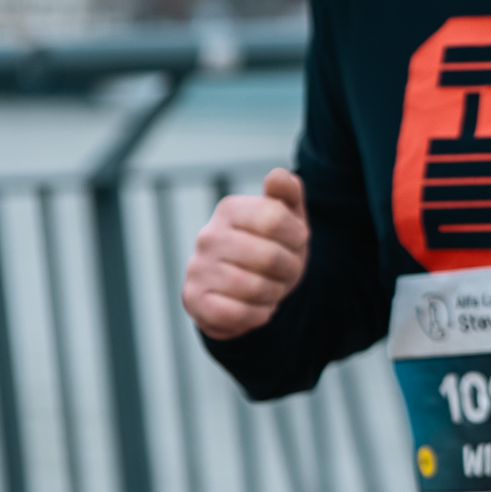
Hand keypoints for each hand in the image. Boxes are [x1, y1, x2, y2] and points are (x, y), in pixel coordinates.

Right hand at [181, 168, 308, 339]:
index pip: (275, 218)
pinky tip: (257, 307)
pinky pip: (235, 315)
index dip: (297, 236)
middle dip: (289, 269)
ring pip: (255, 288)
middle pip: (269, 257)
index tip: (296, 241)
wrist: (249, 288)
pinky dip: (257, 315)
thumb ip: (288, 192)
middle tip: (285, 270)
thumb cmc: (273, 246)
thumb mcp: (288, 216)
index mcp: (230, 209)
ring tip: (270, 287)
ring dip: (275, 293)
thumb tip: (278, 176)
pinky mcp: (192, 300)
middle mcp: (207, 236)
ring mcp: (196, 268)